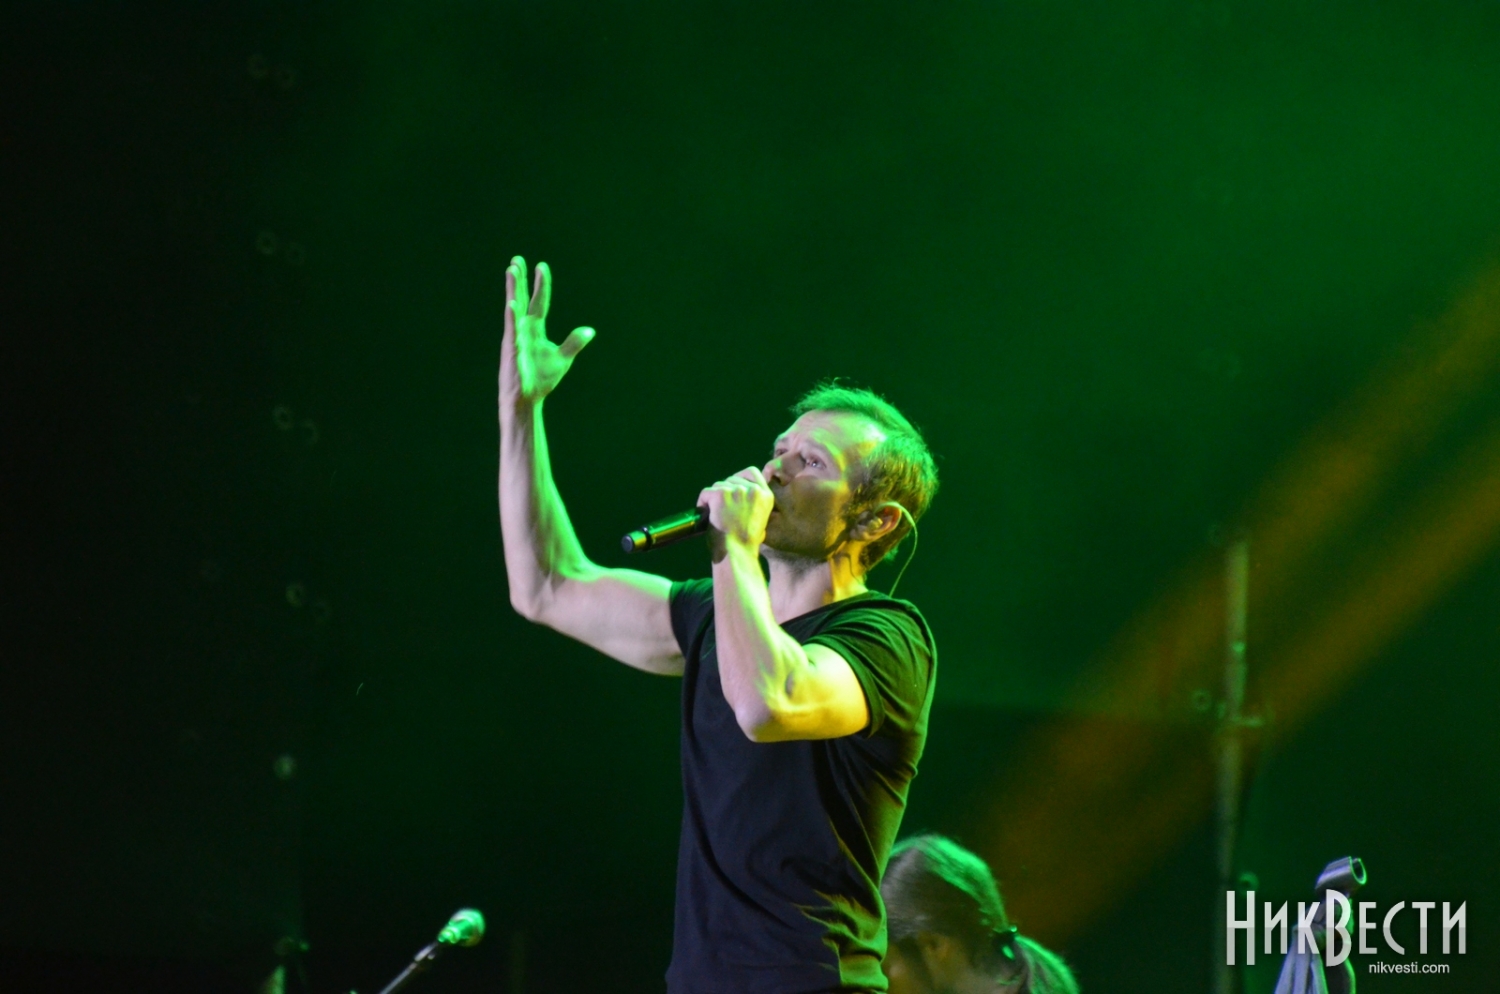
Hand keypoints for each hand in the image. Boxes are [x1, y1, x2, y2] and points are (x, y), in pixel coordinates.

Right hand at [500, 256, 594, 407]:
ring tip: (511, 270)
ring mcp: (516, 338)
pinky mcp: (512, 350)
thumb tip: (589, 330)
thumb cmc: (540, 380)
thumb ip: (574, 343)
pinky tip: (513, 305)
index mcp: (534, 329)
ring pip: (514, 309)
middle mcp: (523, 329)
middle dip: (519, 280)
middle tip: (517, 260)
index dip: (541, 284)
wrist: (528, 400)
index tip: (541, 265)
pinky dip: (513, 319)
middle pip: (522, 299)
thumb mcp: (563, 359)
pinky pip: (513, 332)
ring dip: (513, 290)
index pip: (539, 302)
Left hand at [698, 467, 775, 550]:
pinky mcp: (721, 494)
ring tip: (714, 515)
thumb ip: (754, 504)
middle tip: (721, 509)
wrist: (736, 553)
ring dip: (713, 498)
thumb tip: (741, 494)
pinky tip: (705, 515)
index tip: (732, 490)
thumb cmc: (745, 544)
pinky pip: (706, 492)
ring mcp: (737, 490)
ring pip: (718, 485)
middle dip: (724, 491)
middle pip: (732, 479)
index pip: (752, 472)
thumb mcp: (760, 520)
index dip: (739, 478)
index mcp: (766, 495)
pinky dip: (702, 503)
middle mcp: (753, 490)